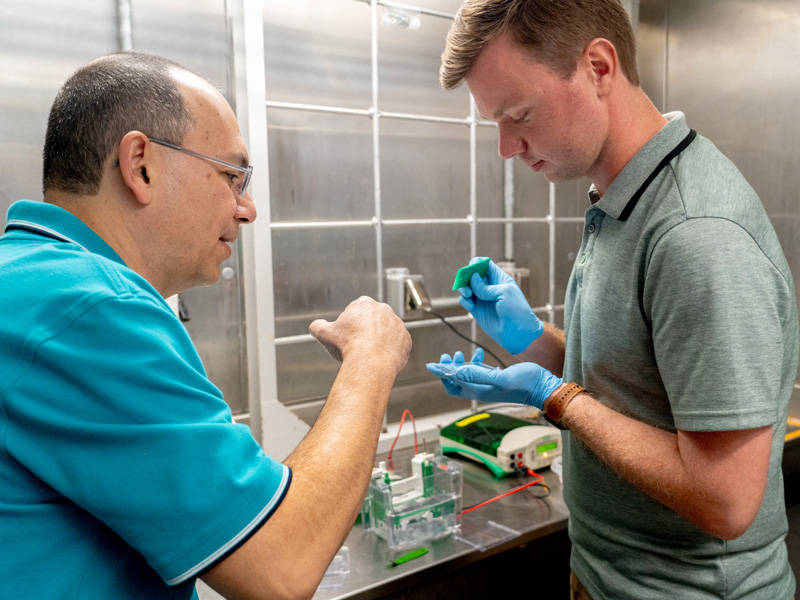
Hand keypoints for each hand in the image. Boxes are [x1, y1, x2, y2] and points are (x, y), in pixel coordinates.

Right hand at [309, 296, 410, 372]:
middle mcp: (384, 310)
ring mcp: (398, 325)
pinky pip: (398, 344)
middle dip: (366, 330)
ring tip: (370, 354)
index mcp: (365, 304)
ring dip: (380, 340)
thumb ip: (317, 326)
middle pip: (373, 320)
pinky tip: (381, 358)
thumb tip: (315, 326)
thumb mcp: (323, 333)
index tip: (347, 335)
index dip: (349, 324)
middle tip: (357, 345)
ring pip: (387, 331)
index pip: (356, 310)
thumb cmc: (348, 346)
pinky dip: (391, 350)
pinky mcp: (406, 339)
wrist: (370, 364)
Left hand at [426, 348, 561, 409]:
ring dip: (460, 364)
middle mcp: (480, 389)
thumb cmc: (526, 383)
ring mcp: (488, 385)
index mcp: (479, 390)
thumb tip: (457, 372)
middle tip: (446, 355)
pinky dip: (474, 362)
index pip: (452, 384)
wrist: (544, 387)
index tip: (431, 364)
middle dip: (448, 368)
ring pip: (465, 375)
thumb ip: (479, 375)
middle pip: (455, 381)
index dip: (440, 374)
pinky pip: (478, 371)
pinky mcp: (495, 379)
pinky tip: (479, 352)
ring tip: (459, 353)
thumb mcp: (501, 377)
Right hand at [458, 257, 542, 354]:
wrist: (518, 332)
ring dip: (463, 288)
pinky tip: (471, 306)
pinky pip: (465, 300)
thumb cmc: (517, 310)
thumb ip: (486, 287)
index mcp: (499, 278)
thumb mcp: (504, 293)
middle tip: (466, 281)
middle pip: (472, 274)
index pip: (484, 264)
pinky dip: (464, 300)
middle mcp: (489, 286)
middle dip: (466, 275)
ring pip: (466, 287)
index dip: (476, 263)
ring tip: (468, 294)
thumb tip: (472, 278)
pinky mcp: (476, 309)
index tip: (473, 267)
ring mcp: (482, 298)